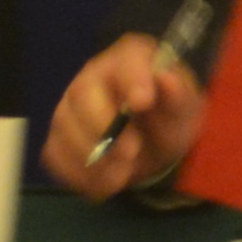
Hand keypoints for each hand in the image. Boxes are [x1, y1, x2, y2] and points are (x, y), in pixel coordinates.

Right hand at [43, 37, 204, 198]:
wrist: (154, 147)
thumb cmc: (169, 118)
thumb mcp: (186, 108)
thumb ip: (179, 95)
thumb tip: (166, 77)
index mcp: (131, 59)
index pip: (127, 59)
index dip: (132, 79)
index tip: (143, 103)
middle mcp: (93, 77)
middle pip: (82, 92)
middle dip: (104, 126)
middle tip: (132, 152)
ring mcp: (70, 107)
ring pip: (65, 127)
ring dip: (94, 157)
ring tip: (124, 173)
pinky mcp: (58, 138)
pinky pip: (56, 155)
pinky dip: (79, 174)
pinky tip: (106, 181)